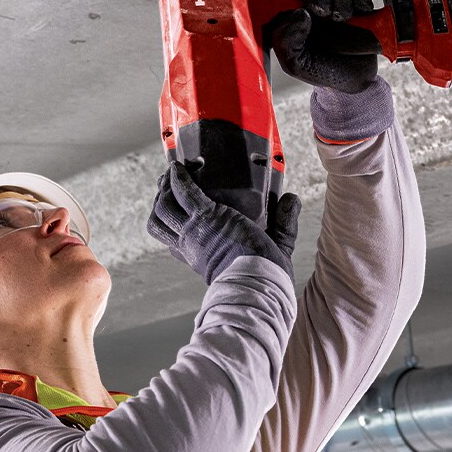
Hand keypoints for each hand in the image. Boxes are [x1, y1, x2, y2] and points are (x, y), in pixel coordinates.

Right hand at [147, 161, 301, 282]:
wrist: (261, 285)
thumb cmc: (268, 276)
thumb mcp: (274, 247)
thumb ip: (284, 223)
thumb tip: (293, 198)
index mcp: (199, 257)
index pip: (173, 241)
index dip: (170, 224)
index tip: (177, 210)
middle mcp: (191, 245)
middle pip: (159, 221)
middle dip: (160, 202)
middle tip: (170, 187)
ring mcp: (195, 231)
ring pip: (163, 207)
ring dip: (166, 188)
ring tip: (175, 173)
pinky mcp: (205, 218)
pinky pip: (183, 193)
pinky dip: (178, 178)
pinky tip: (180, 167)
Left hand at [267, 0, 381, 93]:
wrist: (352, 81)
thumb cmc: (317, 70)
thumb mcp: (294, 63)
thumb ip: (286, 41)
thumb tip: (298, 14)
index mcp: (286, 16)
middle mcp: (308, 6)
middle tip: (322, 11)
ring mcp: (333, 4)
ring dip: (339, 1)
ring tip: (341, 20)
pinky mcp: (356, 7)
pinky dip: (359, 2)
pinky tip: (360, 16)